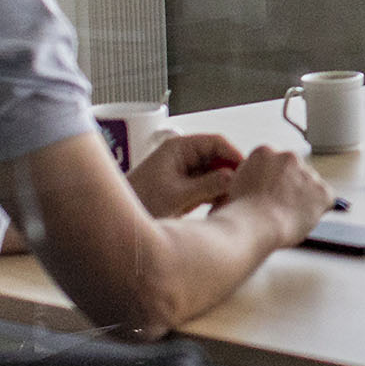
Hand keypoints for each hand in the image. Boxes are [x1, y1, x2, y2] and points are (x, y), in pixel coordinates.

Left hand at [127, 130, 241, 216]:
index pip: (216, 142)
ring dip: (223, 186)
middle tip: (242, 189)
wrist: (117, 223)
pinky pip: (207, 186)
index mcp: (179, 148)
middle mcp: (182, 156)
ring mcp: (183, 172)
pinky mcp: (183, 188)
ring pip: (214, 173)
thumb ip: (208, 185)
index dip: (234, 154)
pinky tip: (219, 208)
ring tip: (231, 201)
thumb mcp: (178, 195)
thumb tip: (233, 177)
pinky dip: (215, 196)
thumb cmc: (139, 203)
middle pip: (218, 157)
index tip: (246, 171)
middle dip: (230, 173)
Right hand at [223, 145, 336, 247]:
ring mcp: (307, 173)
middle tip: (279, 206)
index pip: (276, 163)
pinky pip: (325, 200)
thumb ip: (249, 179)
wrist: (253, 225)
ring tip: (287, 216)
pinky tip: (302, 219)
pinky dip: (318, 210)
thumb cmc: (239, 213)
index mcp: (264, 152)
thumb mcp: (234, 185)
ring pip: (310, 185)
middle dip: (290, 186)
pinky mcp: (322, 191)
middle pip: (295, 171)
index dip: (273, 181)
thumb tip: (251, 188)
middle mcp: (289, 157)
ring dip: (304, 197)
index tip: (269, 192)